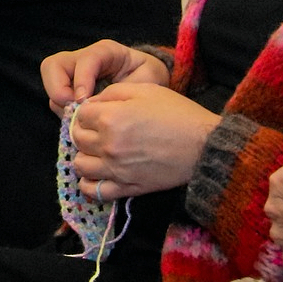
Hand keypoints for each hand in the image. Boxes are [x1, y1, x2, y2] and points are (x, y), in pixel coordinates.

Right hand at [42, 39, 170, 113]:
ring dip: (58, 101)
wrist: (149, 81)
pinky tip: (80, 120)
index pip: (86, 59)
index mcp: (105, 52)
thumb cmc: (148, 78)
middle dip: (57, 88)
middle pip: (53, 65)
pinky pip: (55, 97)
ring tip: (78, 117)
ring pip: (49, 80)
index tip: (84, 101)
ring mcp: (73, 73)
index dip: (81, 80)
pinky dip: (62, 110)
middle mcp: (84, 59)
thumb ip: (126, 89)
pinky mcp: (69, 87)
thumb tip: (98, 105)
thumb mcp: (148, 80)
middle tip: (72, 108)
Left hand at [66, 82, 219, 199]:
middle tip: (99, 130)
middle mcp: (108, 145)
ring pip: (80, 165)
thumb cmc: (178, 114)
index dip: (87, 112)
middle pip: (77, 139)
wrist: (205, 147)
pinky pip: (95, 191)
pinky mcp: (128, 188)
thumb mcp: (145, 90)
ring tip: (98, 151)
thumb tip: (91, 102)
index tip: (98, 112)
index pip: (79, 115)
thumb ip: (113, 92)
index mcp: (111, 118)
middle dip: (84, 131)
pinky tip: (99, 174)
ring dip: (85, 156)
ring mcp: (116, 170)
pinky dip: (90, 184)